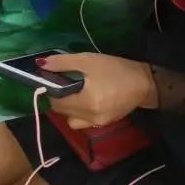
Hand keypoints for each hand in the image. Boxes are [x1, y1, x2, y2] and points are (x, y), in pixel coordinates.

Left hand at [43, 53, 157, 129]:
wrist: (143, 82)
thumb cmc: (114, 69)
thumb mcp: (87, 60)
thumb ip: (62, 63)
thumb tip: (40, 64)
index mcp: (85, 102)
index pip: (55, 101)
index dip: (50, 89)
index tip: (53, 78)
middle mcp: (90, 117)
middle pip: (61, 111)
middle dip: (58, 97)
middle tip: (64, 82)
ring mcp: (97, 123)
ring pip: (70, 118)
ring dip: (68, 107)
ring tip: (75, 91)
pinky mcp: (104, 124)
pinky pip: (83, 122)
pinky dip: (79, 113)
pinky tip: (85, 99)